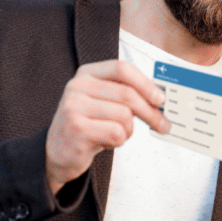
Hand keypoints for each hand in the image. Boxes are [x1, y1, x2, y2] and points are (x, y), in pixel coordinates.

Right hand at [45, 59, 169, 195]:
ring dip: (129, 130)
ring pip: (124, 116)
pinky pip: (116, 133)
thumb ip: (125, 95)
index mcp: (87, 74)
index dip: (146, 84)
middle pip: (127, 94)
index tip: (161, 99)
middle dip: (151, 112)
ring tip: (118, 134)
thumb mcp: (103, 103)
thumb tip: (160, 98)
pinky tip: (106, 141)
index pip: (123, 69)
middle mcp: (78, 86)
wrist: (58, 151)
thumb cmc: (87, 125)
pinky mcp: (76, 128)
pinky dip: (119, 141)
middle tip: (163, 125)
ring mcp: (74, 107)